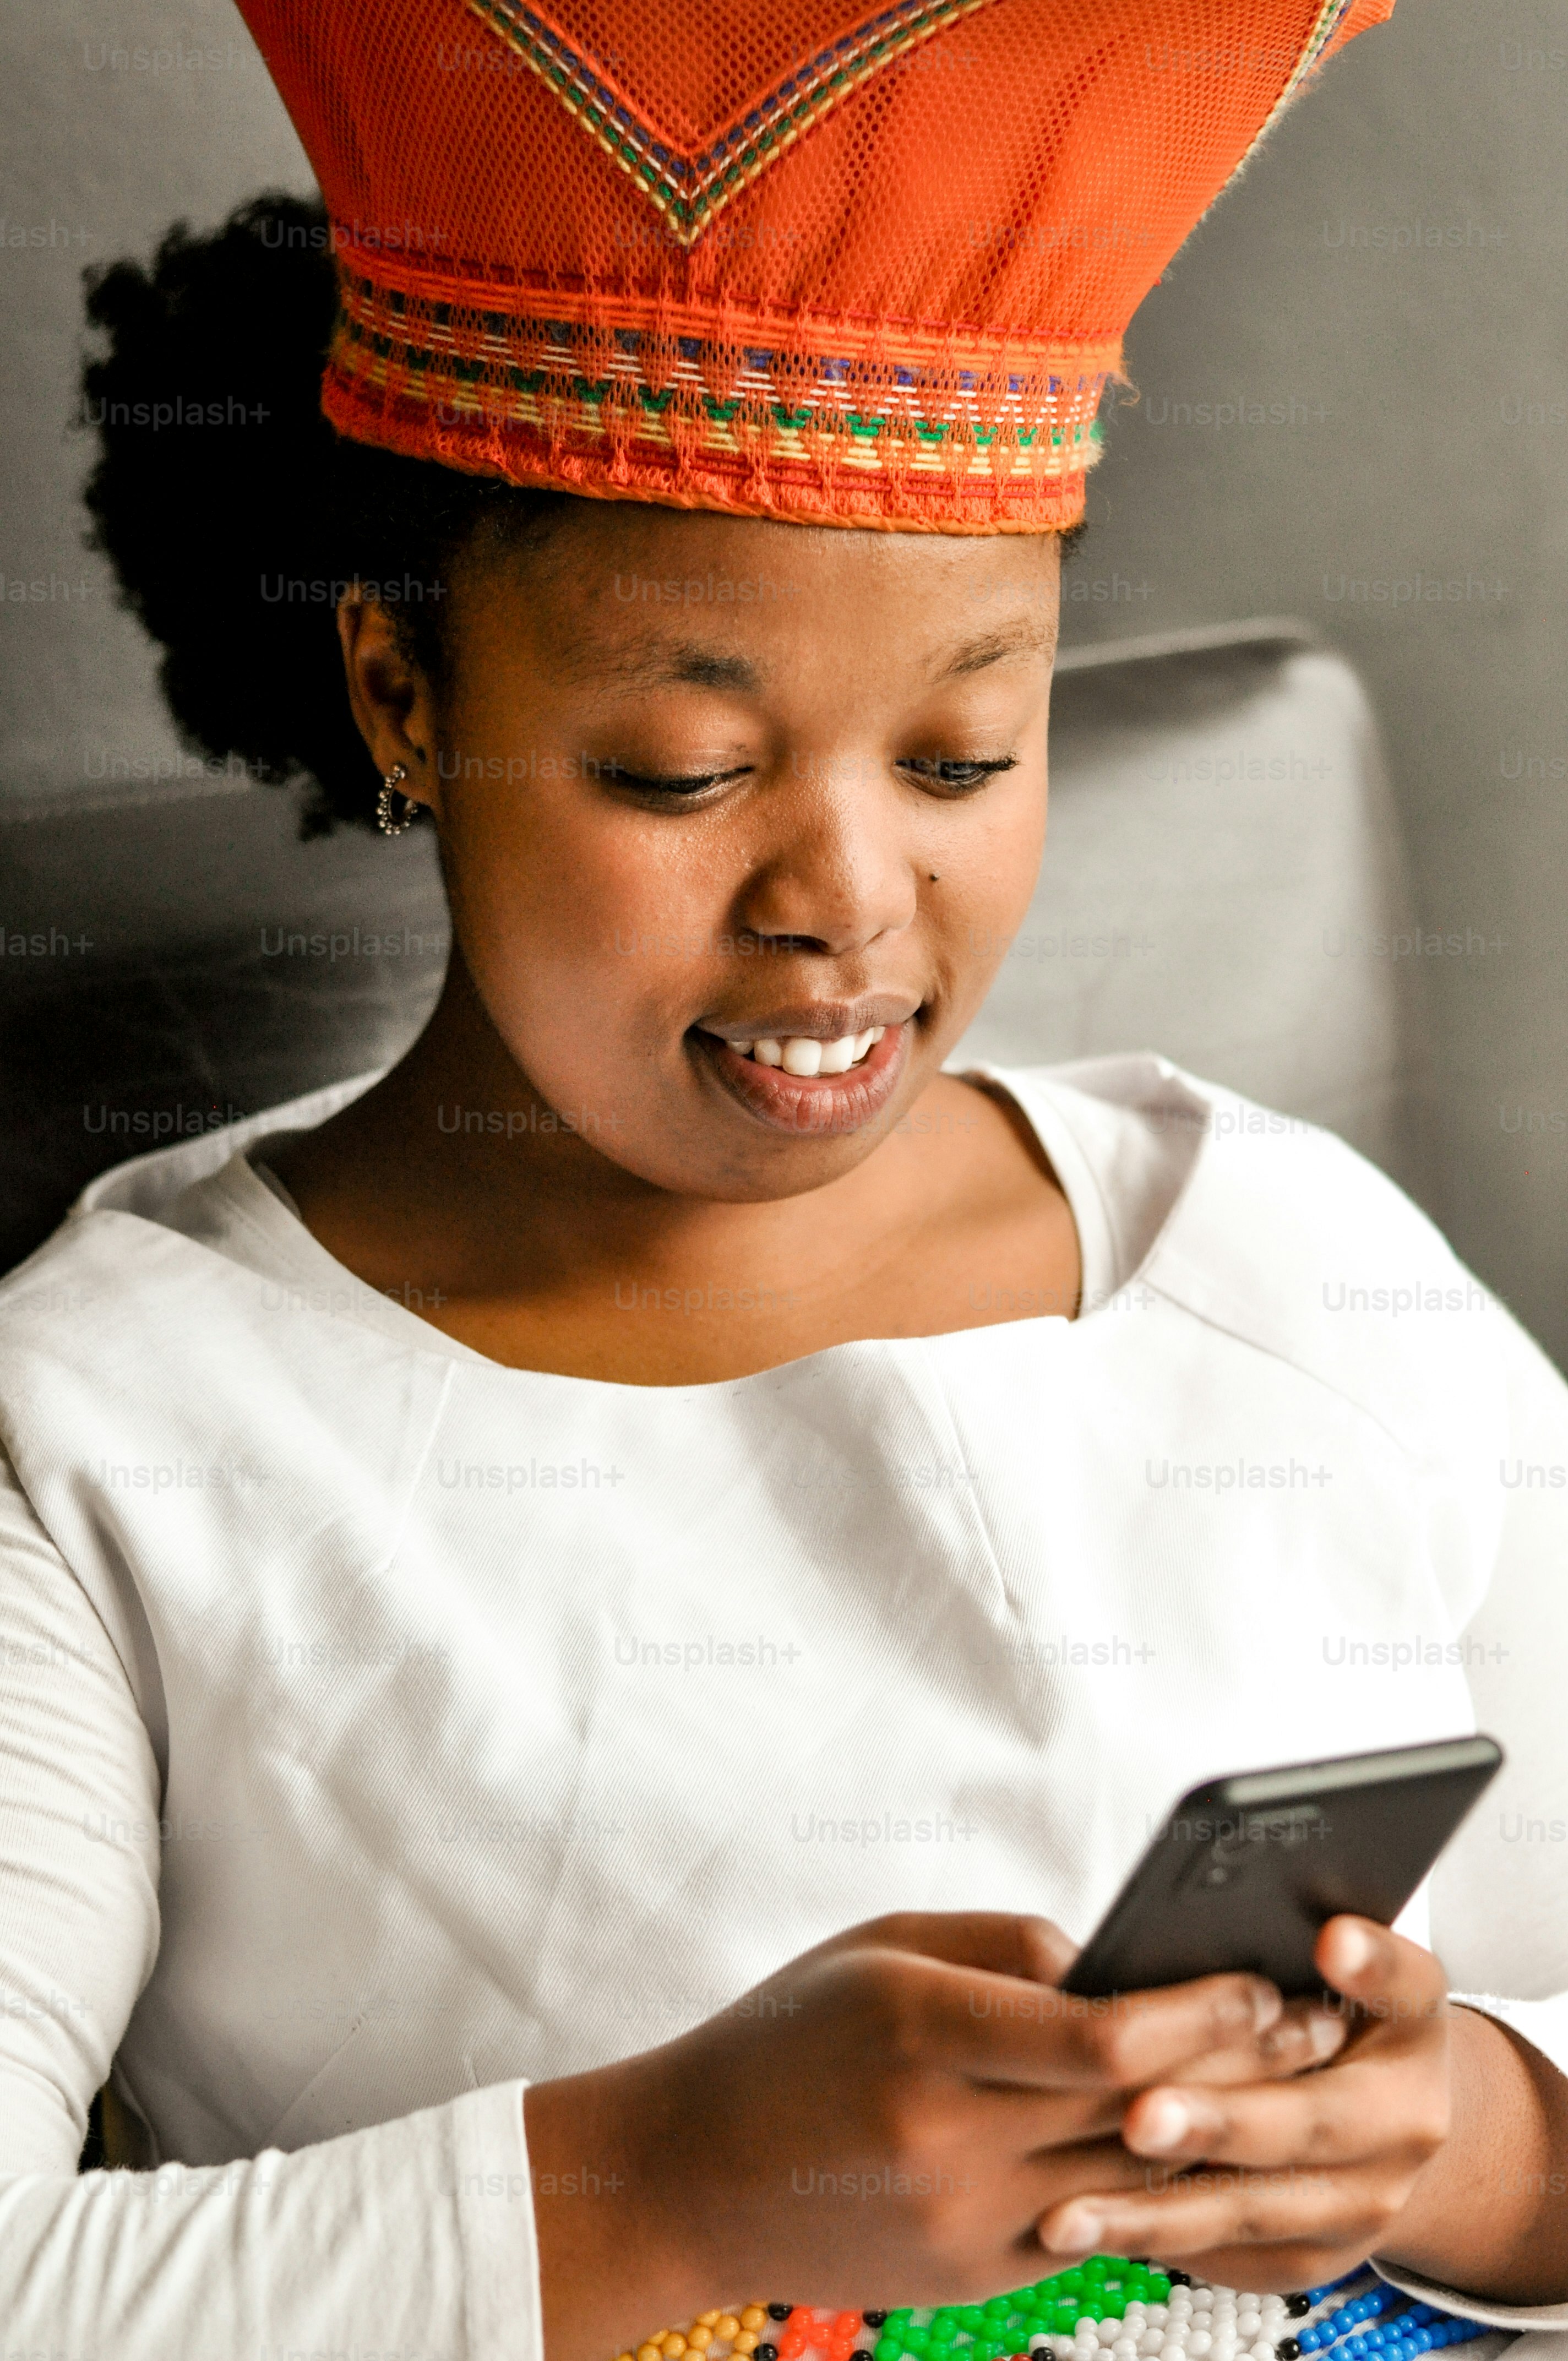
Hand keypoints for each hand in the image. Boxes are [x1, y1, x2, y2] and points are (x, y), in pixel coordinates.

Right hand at [523, 1911, 1343, 2360]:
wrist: (690, 2176)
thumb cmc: (786, 2036)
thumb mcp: (881, 1947)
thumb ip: (1004, 1945)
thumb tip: (1115, 1960)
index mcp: (922, 2026)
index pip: (1100, 2031)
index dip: (1198, 2007)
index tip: (1257, 1978)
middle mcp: (948, 2132)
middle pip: (1135, 2105)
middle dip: (1237, 2062)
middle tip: (1308, 2025)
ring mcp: (963, 2217)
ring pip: (1132, 2177)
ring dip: (1214, 2130)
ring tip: (1278, 2084)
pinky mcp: (973, 2274)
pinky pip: (1093, 2226)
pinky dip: (1148, 2185)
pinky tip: (1192, 2146)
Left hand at [1040, 1917, 1449, 2292]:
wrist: (1386, 2122)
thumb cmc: (1333, 2011)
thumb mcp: (1338, 1955)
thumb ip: (1307, 1927)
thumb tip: (1263, 1902)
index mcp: (1413, 2026)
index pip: (1403, 1984)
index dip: (1370, 1963)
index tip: (1329, 1938)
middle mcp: (1406, 2123)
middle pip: (1310, 2120)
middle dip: (1218, 2122)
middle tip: (1138, 2116)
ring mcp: (1365, 2203)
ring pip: (1255, 2208)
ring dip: (1156, 2212)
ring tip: (1067, 2213)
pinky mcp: (1315, 2255)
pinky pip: (1229, 2253)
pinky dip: (1153, 2242)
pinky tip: (1081, 2229)